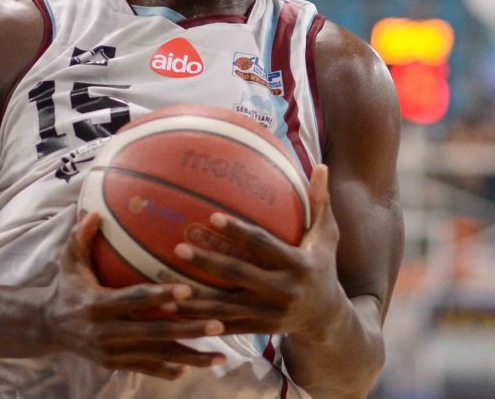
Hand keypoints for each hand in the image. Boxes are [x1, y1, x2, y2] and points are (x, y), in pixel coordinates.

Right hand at [42, 213, 227, 379]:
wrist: (48, 326)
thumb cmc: (66, 287)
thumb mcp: (69, 262)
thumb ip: (81, 237)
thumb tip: (95, 212)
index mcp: (97, 305)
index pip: (134, 299)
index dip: (160, 296)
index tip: (187, 291)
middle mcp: (106, 332)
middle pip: (154, 332)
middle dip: (188, 329)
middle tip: (219, 323)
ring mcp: (112, 352)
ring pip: (157, 356)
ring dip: (190, 356)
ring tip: (220, 356)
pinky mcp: (115, 364)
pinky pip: (147, 368)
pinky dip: (169, 370)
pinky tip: (193, 367)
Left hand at [171, 164, 350, 337]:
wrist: (327, 318)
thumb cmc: (323, 266)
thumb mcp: (327, 237)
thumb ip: (321, 202)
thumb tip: (321, 165)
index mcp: (299, 265)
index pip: (263, 245)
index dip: (238, 232)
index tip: (211, 217)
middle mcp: (284, 291)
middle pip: (239, 275)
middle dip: (208, 262)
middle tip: (178, 248)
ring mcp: (270, 314)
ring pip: (226, 307)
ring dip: (196, 300)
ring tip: (167, 288)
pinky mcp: (259, 329)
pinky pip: (225, 326)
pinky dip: (200, 321)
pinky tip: (175, 312)